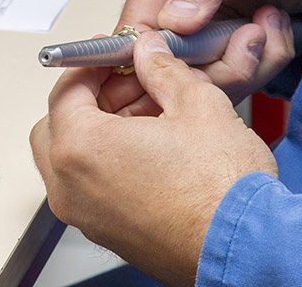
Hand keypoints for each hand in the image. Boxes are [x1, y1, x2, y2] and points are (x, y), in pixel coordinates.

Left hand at [30, 32, 277, 285]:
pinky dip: (107, 160)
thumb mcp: (196, 104)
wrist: (245, 248)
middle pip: (57, 125)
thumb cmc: (222, 191)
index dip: (91, 64)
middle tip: (128, 82)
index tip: (112, 56)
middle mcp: (71, 188)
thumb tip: (149, 53)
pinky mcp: (106, 233)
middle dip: (91, 97)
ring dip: (100, 128)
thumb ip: (162, 69)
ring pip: (71, 158)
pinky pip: (89, 186)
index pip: (65, 91)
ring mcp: (86, 216)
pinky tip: (150, 146)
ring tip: (148, 113)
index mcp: (82, 148)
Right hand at [117, 0, 301, 97]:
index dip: (155, 61)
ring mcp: (206, 31)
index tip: (191, 70)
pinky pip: (242, 75)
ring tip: (268, 23)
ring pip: (211, 78)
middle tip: (251, 37)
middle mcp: (179, 8)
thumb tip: (173, 19)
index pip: (136, 32)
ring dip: (249, 61)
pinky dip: (267, 59)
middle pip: (175, 68)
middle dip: (219, 65)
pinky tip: (275, 25)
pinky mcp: (232, 45)